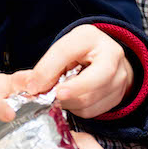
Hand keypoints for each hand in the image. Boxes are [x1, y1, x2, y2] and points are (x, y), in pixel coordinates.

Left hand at [14, 25, 134, 118]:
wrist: (107, 59)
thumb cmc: (81, 52)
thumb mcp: (63, 50)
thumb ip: (44, 67)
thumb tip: (28, 86)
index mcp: (90, 37)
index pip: (66, 51)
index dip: (48, 70)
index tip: (34, 86)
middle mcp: (111, 56)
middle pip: (94, 79)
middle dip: (72, 90)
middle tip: (55, 96)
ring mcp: (119, 78)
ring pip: (88, 99)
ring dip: (68, 102)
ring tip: (58, 97)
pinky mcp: (118, 97)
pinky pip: (91, 111)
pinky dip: (76, 109)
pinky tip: (72, 100)